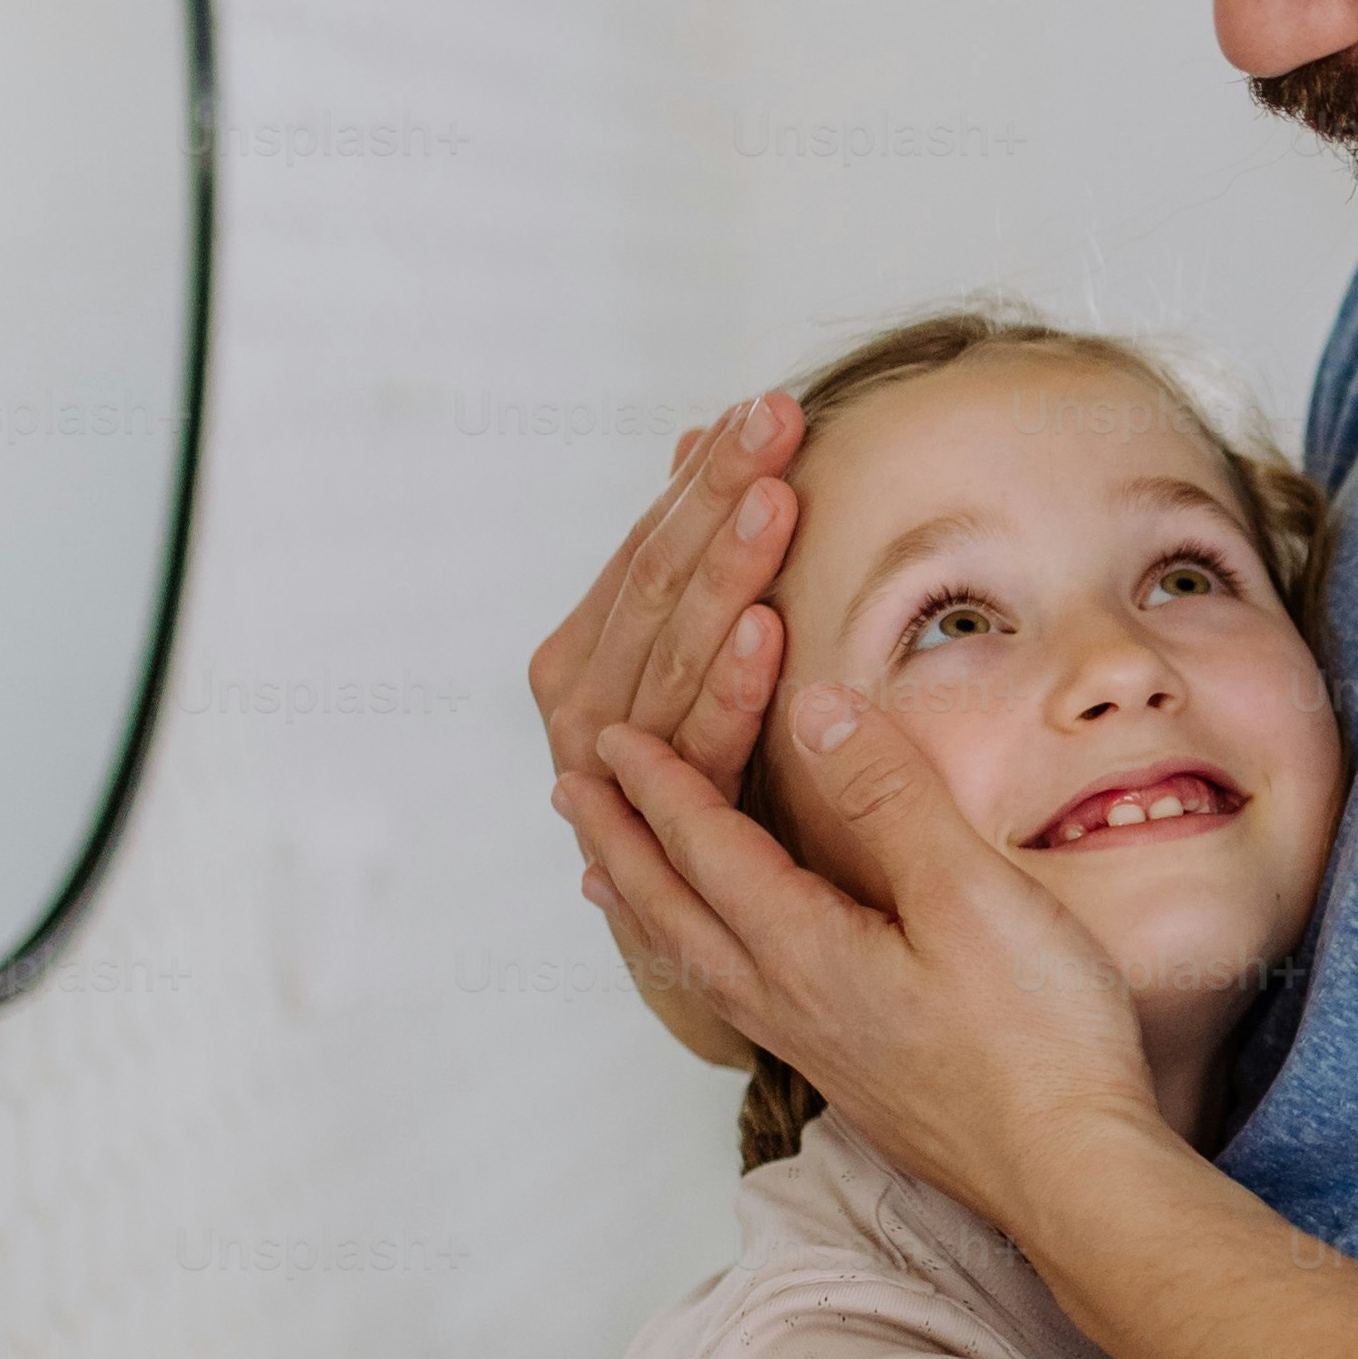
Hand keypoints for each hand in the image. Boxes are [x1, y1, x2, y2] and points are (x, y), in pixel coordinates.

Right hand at [529, 395, 809, 1064]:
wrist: (710, 952)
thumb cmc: (714, 794)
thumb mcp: (704, 674)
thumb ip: (696, 570)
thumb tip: (697, 439)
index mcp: (590, 652)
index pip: (649, 544)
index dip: (704, 476)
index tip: (764, 405)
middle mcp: (584, 703)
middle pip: (657, 581)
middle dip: (715, 496)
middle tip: (773, 419)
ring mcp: (610, 768)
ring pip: (674, 650)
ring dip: (724, 571)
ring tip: (772, 495)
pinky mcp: (656, 830)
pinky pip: (701, 745)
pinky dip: (731, 685)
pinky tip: (770, 628)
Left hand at [558, 685, 1169, 1237]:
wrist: (1071, 1175)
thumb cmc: (1037, 1038)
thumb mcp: (970, 892)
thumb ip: (890, 797)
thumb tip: (814, 711)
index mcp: (806, 950)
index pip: (707, 848)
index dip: (658, 784)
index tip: (608, 736)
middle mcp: (788, 1004)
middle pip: (673, 910)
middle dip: (618, 842)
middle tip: (568, 790)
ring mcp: (816, 1050)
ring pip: (695, 963)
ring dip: (643, 907)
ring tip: (605, 880)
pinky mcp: (851, 1079)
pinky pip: (735, 1000)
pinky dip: (697, 958)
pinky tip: (727, 966)